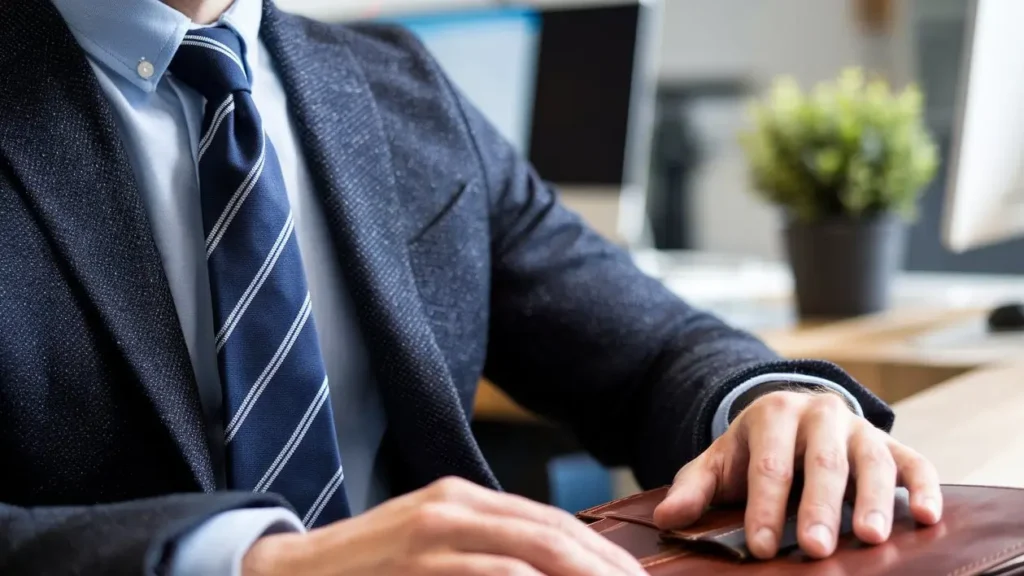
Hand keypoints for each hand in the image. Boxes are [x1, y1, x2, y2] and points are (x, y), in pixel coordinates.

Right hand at [242, 476, 645, 575]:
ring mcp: (434, 534)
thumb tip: (542, 567)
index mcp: (461, 498)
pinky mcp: (419, 564)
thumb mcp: (428, 545)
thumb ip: (482, 550)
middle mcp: (453, 507)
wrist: (289, 574)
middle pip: (553, 533)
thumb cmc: (366, 569)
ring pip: (532, 554)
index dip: (600, 552)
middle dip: (606, 568)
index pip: (550, 521)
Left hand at [653, 390, 942, 559]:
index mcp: (772, 414)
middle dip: (818, 507)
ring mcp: (859, 428)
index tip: (760, 548)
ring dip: (874, 500)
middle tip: (815, 548)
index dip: (764, 508)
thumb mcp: (719, 461)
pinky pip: (914, 461)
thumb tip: (667, 517)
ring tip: (872, 538)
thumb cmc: (752, 450)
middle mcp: (820, 414)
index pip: (769, 464)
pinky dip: (925, 486)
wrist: (789, 417)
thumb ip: (695, 487)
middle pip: (822, 462)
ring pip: (870, 460)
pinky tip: (929, 516)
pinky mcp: (890, 443)